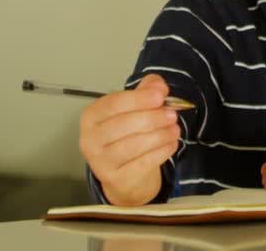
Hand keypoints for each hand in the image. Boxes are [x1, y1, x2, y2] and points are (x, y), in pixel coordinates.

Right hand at [79, 74, 180, 205]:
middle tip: (172, 114)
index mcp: (91, 116)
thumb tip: (158, 86)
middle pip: (123, 125)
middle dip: (153, 118)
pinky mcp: (116, 179)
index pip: (112, 104)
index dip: (138, 99)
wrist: (124, 175)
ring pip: (134, 145)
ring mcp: (101, 162)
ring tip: (175, 129)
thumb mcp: (134, 107)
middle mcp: (90, 140)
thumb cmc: (127, 134)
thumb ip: (146, 90)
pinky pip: (142, 163)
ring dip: (160, 135)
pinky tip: (172, 144)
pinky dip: (161, 151)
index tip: (160, 96)